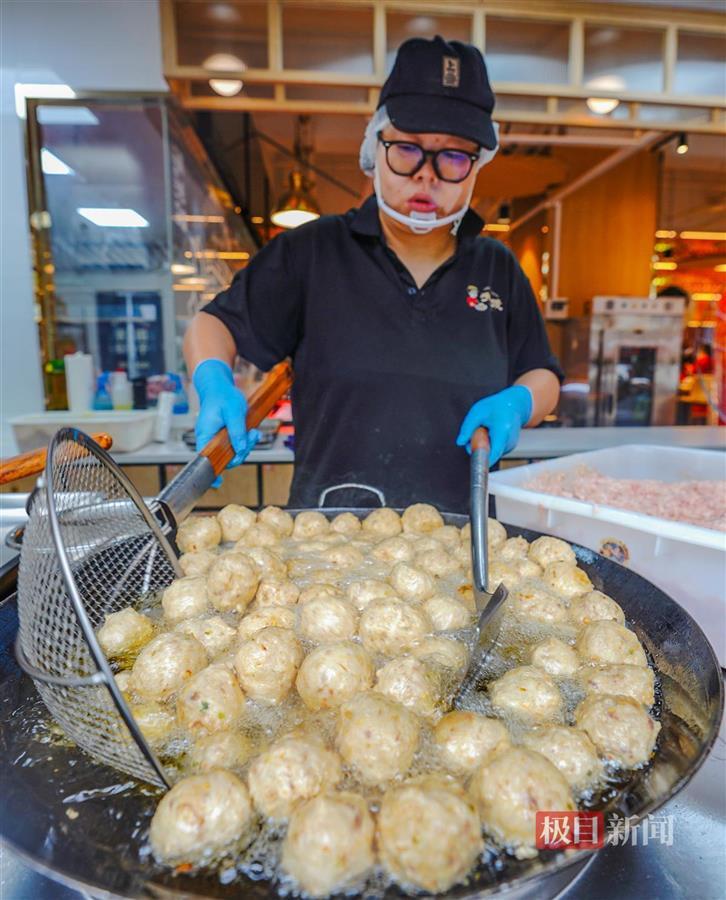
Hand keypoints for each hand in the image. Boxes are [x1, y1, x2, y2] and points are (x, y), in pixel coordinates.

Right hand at [193, 359, 259, 485]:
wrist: (220, 386)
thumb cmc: (223, 396)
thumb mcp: (233, 412)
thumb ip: (237, 432)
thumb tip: (240, 450)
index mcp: (205, 434)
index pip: (205, 458)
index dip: (211, 471)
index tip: (217, 482)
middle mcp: (209, 438)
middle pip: (225, 457)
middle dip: (241, 451)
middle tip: (252, 436)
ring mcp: (216, 438)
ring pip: (233, 450)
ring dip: (246, 444)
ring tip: (253, 432)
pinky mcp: (224, 435)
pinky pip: (236, 443)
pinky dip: (245, 440)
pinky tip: (252, 432)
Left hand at [456, 385, 532, 464]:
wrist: (514, 405)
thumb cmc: (497, 406)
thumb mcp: (478, 412)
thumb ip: (468, 427)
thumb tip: (460, 442)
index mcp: (502, 430)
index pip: (494, 452)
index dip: (484, 460)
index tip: (477, 465)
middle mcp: (509, 440)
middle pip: (489, 453)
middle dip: (479, 447)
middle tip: (479, 432)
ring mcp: (510, 445)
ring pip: (491, 453)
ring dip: (485, 445)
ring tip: (488, 430)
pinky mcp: (509, 448)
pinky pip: (495, 451)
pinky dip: (490, 445)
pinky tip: (493, 433)